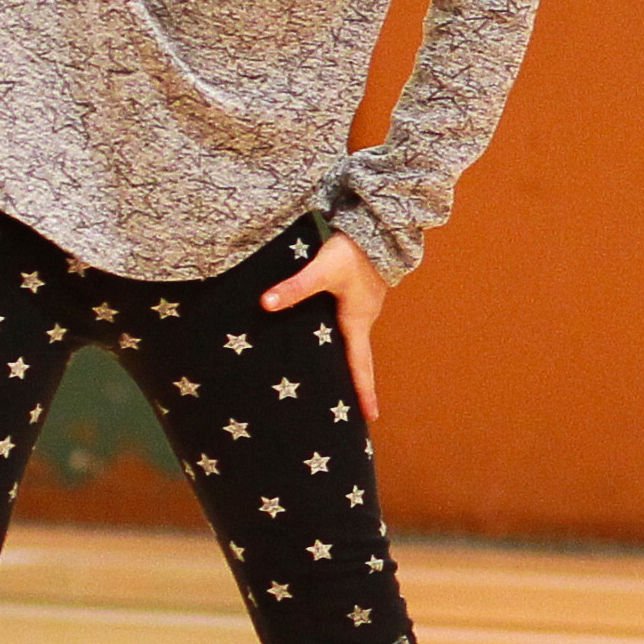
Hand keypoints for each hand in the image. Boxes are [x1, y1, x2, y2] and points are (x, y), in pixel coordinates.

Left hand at [259, 229, 389, 422]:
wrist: (377, 226)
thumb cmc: (353, 251)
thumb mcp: (322, 269)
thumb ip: (295, 286)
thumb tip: (266, 304)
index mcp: (357, 322)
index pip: (361, 366)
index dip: (364, 392)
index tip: (369, 417)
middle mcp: (362, 319)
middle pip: (357, 358)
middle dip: (353, 383)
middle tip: (349, 409)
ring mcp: (361, 307)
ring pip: (350, 341)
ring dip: (344, 360)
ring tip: (331, 380)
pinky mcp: (356, 296)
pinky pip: (347, 325)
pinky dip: (339, 339)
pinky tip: (325, 338)